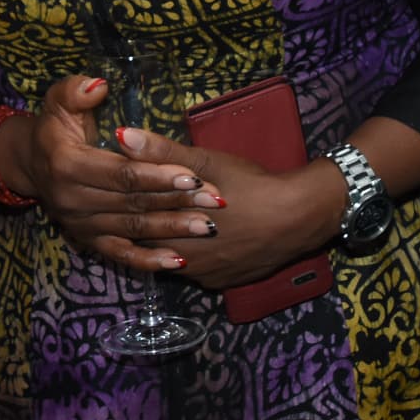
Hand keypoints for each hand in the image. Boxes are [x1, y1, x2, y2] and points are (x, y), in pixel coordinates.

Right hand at [0, 75, 224, 272]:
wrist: (29, 163)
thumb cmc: (53, 127)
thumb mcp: (58, 101)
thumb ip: (76, 91)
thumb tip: (100, 86)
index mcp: (67, 165)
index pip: (122, 173)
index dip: (158, 175)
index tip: (194, 175)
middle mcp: (72, 200)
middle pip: (133, 202)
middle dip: (177, 201)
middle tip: (215, 200)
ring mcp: (80, 224)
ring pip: (133, 228)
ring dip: (172, 229)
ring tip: (208, 226)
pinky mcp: (86, 240)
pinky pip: (120, 255)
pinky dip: (148, 261)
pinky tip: (178, 262)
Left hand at [115, 129, 346, 289]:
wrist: (299, 217)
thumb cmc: (251, 185)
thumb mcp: (206, 162)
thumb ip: (161, 151)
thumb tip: (122, 136)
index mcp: (171, 229)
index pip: (133, 224)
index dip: (126, 209)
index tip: (120, 195)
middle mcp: (183, 260)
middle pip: (151, 245)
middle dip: (146, 228)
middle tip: (143, 208)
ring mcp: (205, 275)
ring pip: (174, 261)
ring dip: (170, 244)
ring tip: (169, 223)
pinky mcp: (224, 283)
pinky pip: (199, 273)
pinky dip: (194, 258)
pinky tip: (197, 243)